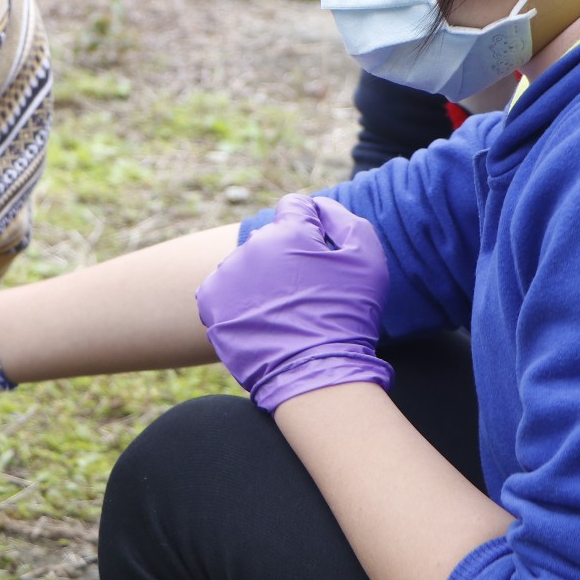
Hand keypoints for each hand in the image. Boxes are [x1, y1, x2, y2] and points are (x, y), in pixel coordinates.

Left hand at [197, 194, 390, 411]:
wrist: (315, 374)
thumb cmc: (347, 316)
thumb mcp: (367, 260)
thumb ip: (346, 222)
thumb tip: (320, 206)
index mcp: (289, 230)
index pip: (294, 206)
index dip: (310, 226)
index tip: (318, 253)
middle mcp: (252, 245)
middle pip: (270, 238)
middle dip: (287, 255)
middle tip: (306, 291)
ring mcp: (228, 274)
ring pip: (247, 264)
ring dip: (262, 279)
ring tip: (284, 311)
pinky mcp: (212, 303)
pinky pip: (225, 290)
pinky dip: (240, 301)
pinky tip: (261, 320)